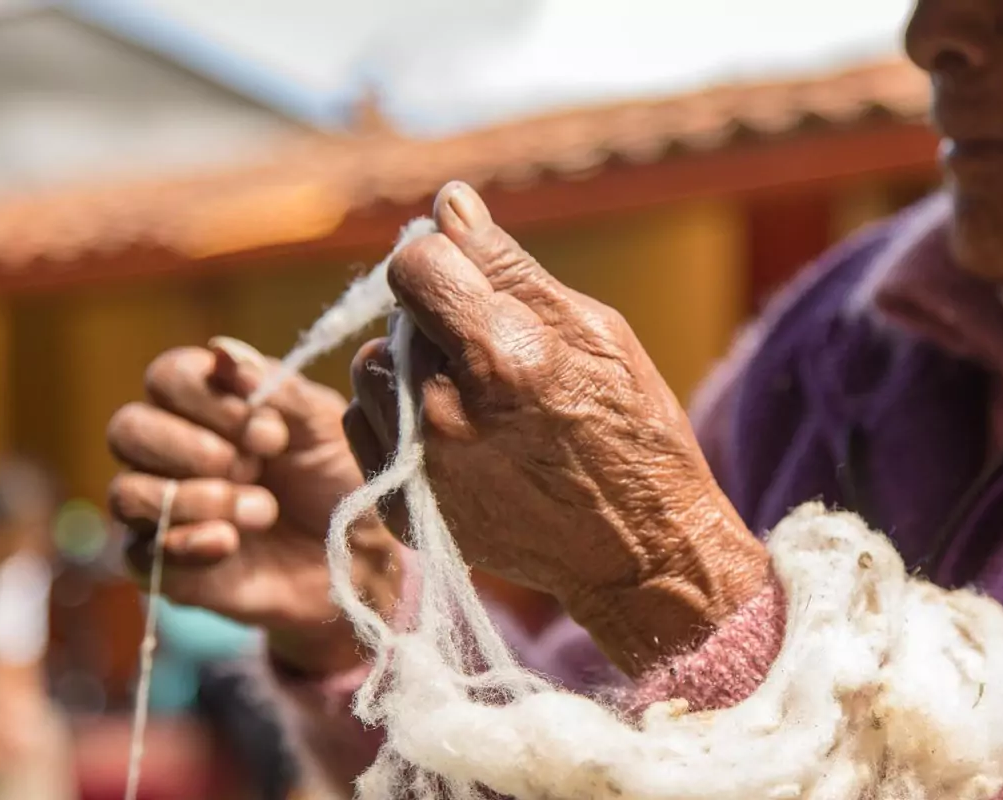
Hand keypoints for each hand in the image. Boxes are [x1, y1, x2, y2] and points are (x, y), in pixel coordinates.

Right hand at [107, 338, 402, 675]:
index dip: (210, 401)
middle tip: (253, 467)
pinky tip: (229, 542)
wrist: (361, 556)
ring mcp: (163, 509)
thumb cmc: (341, 479)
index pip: (167, 378)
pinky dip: (186, 544)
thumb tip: (220, 350)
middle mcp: (172, 451)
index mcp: (209, 404)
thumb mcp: (324, 426)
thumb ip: (276, 387)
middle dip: (191, 448)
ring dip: (193, 499)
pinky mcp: (167, 566)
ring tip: (261, 512)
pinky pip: (140, 555)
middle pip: (128, 429)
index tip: (272, 434)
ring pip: (126, 493)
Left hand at [346, 182, 770, 674]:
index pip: (415, 266)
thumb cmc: (633, 432)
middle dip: (437, 321)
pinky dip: (398, 421)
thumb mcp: (596, 332)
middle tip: (496, 356)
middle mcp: (445, 413)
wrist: (638, 552)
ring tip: (474, 398)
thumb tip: (449, 205)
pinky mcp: (400, 509)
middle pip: (394, 319)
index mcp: (501, 357)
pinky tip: (456, 436)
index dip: (445, 262)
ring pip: (369, 373)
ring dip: (408, 371)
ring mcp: (418, 468)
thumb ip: (510, 269)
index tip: (474, 281)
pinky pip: (364, 430)